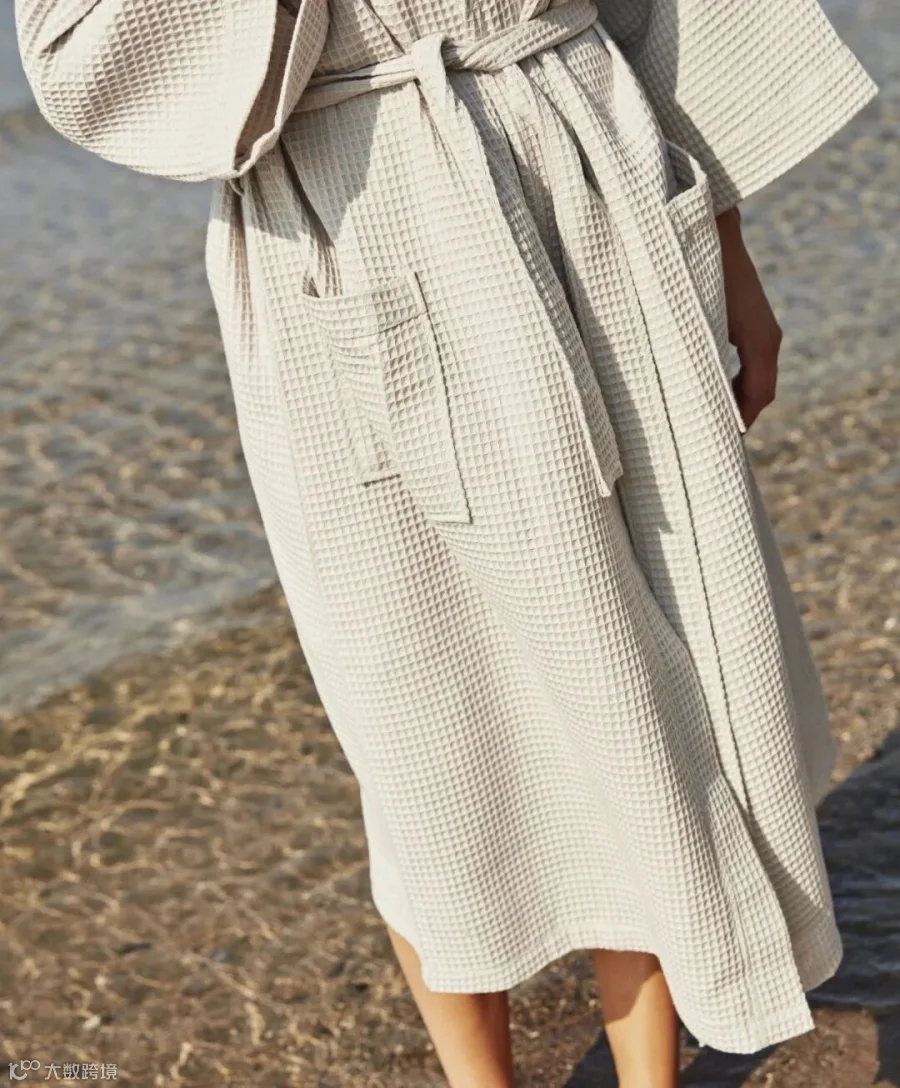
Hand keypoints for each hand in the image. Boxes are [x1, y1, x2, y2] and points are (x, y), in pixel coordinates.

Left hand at [714, 206, 782, 428]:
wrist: (710, 234)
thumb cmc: (700, 278)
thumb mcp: (697, 326)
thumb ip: (704, 363)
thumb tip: (707, 402)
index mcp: (761, 342)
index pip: (757, 397)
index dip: (741, 422)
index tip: (721, 443)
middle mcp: (768, 338)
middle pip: (760, 392)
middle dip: (739, 416)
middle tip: (714, 439)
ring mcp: (763, 330)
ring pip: (757, 378)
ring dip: (738, 400)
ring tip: (713, 420)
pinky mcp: (753, 323)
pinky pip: (752, 363)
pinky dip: (737, 382)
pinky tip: (716, 391)